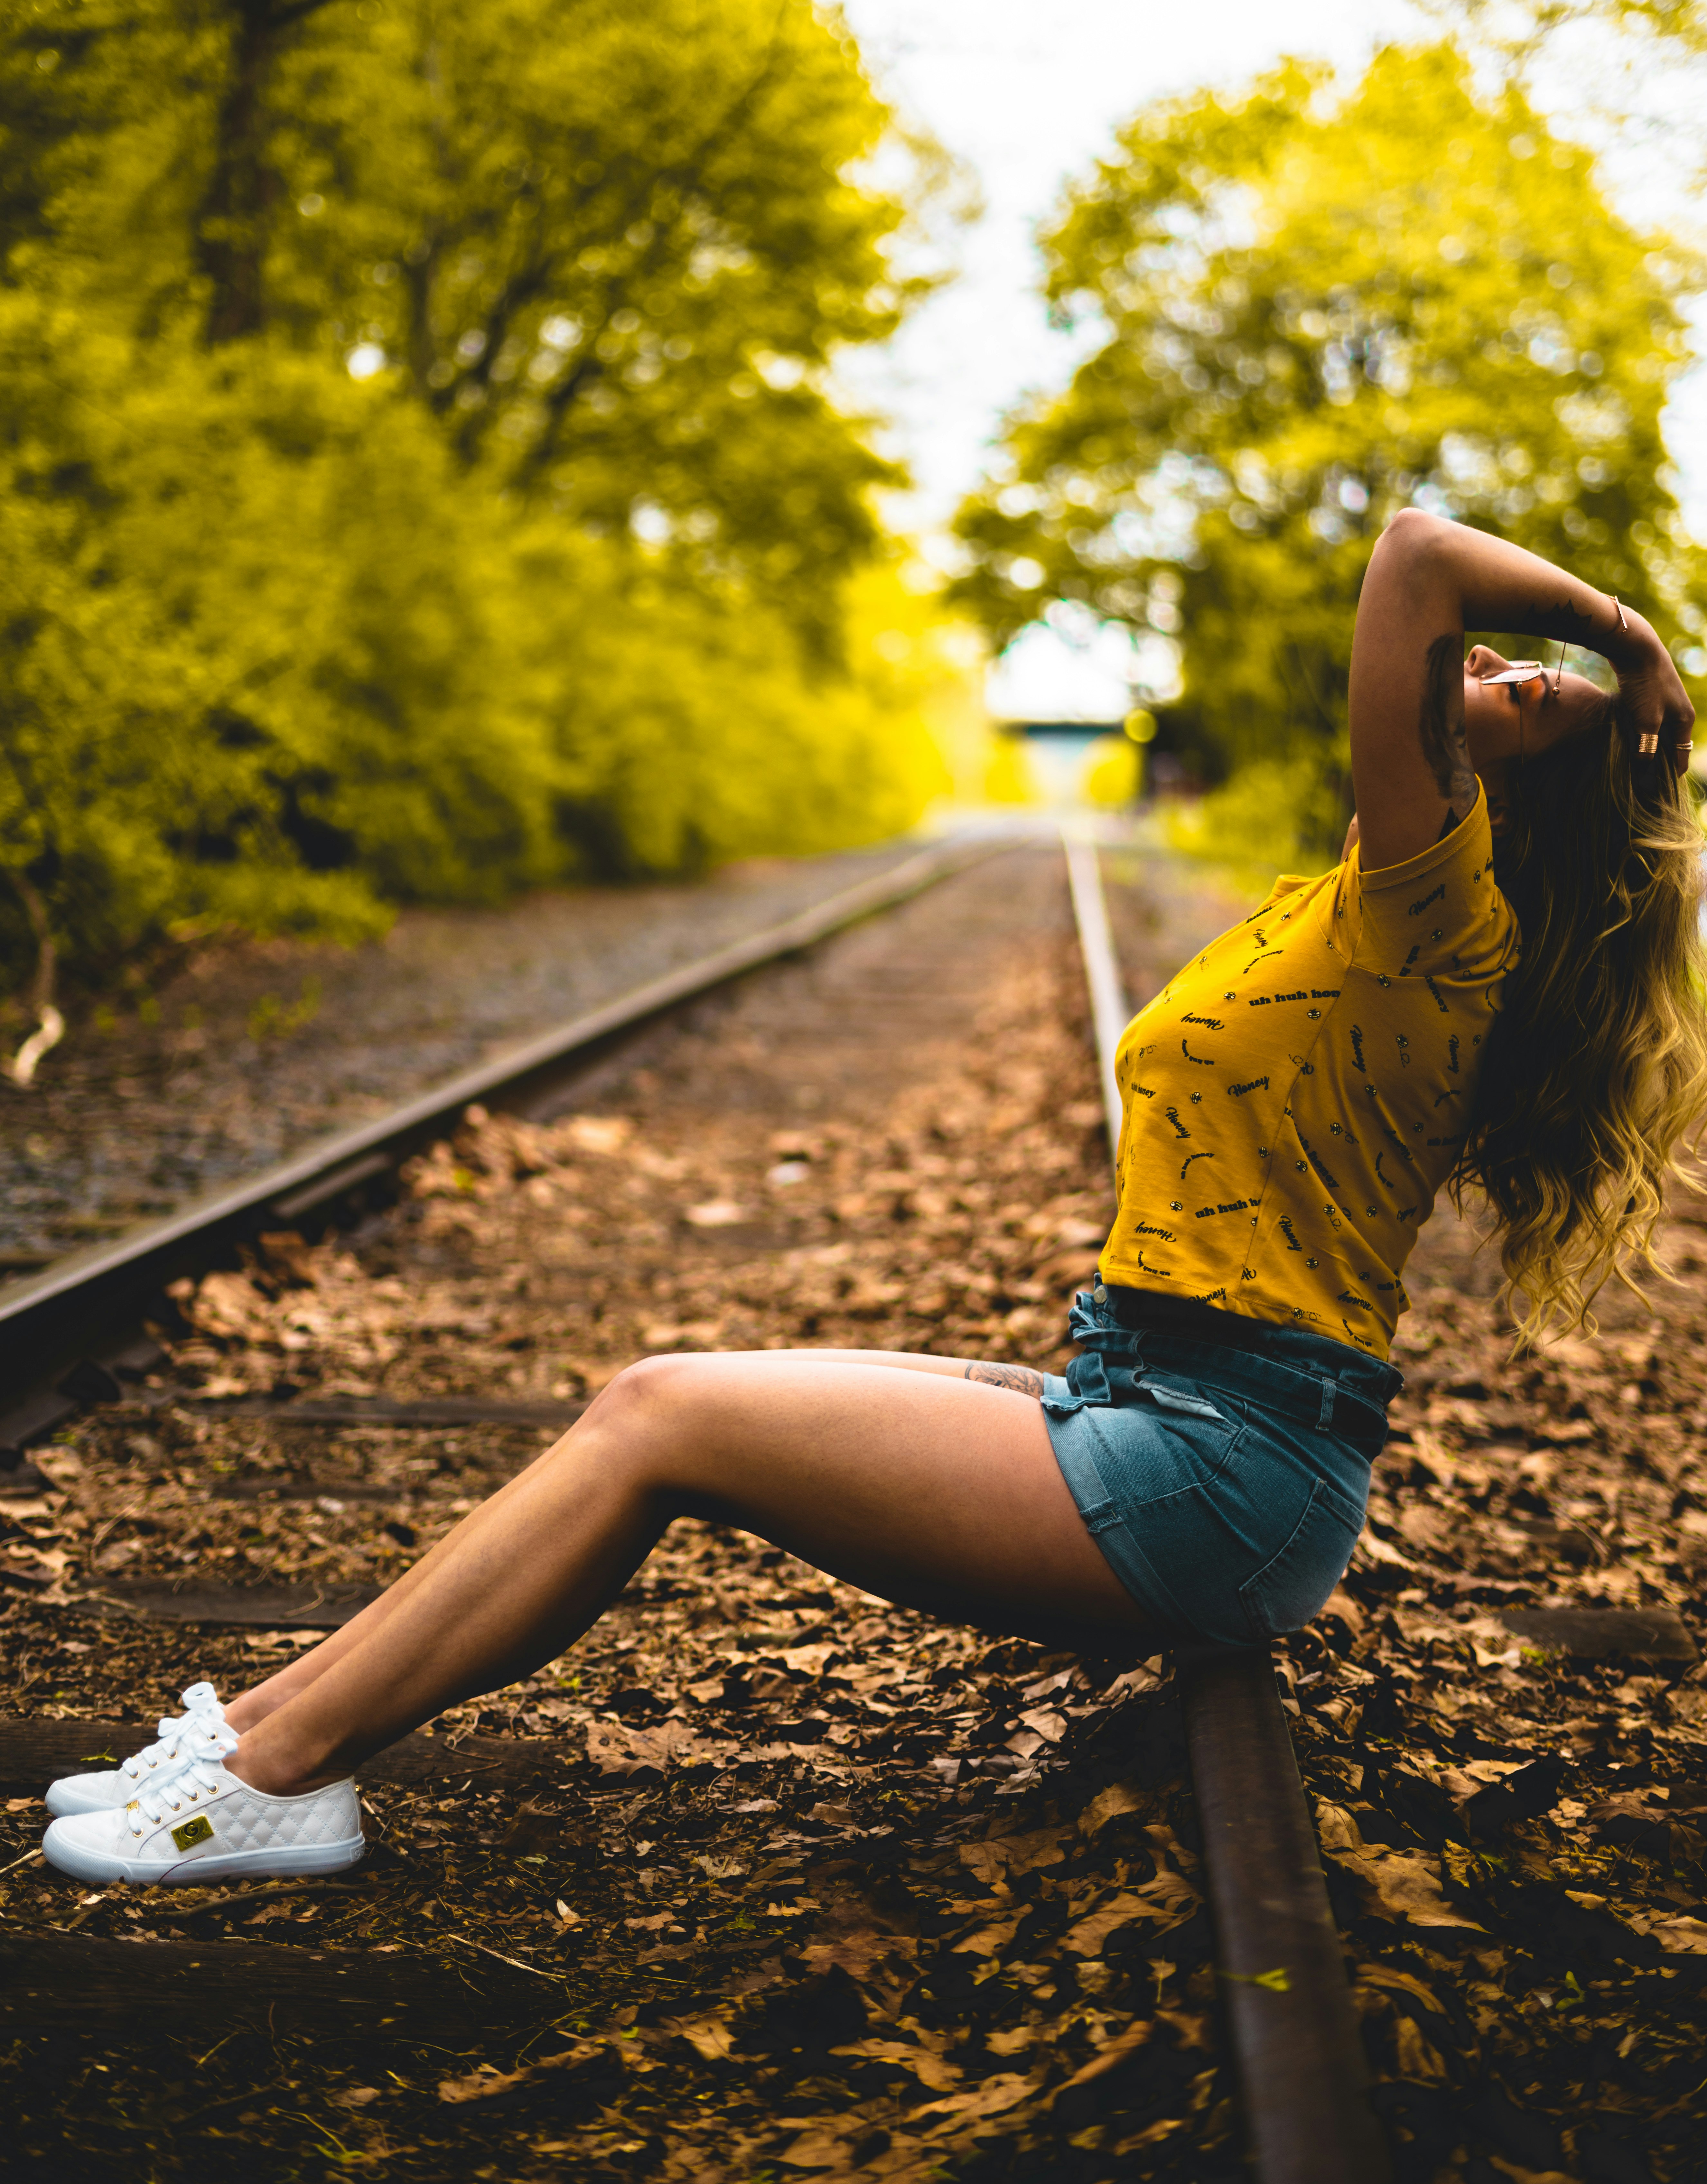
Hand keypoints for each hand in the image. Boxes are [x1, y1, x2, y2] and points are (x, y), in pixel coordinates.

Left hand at [1613, 614, 1694, 777]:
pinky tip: (1623, 743)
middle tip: (1636, 782)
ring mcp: (1664, 704)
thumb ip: (1647, 745)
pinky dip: (1638, 734)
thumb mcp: (1647, 719)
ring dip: (1644, 748)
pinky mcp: (1649, 697)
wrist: (1636, 648)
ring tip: (1628, 766)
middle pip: (1668, 746)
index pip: (1679, 756)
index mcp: (1685, 720)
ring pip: (1656, 734)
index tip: (1653, 791)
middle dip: (1655, 762)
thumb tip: (1643, 767)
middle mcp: (1678, 713)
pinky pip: (1646, 723)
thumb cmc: (1645, 684)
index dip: (1668, 774)